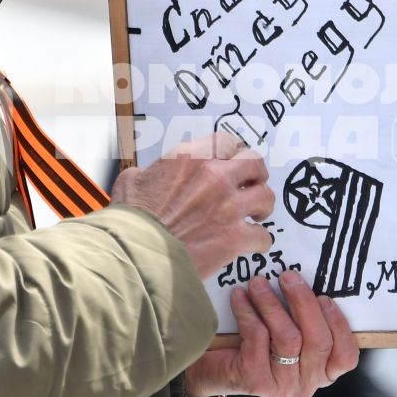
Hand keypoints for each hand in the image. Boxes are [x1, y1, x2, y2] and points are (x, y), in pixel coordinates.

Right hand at [113, 132, 273, 278]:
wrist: (134, 253)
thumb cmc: (131, 221)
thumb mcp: (132, 180)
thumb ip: (151, 172)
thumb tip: (153, 176)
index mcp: (190, 157)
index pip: (226, 143)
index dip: (234, 154)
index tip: (235, 164)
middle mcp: (214, 175)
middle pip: (254, 163)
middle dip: (255, 175)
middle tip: (252, 186)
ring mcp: (228, 206)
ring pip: (265, 196)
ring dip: (262, 206)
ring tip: (256, 215)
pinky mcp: (234, 237)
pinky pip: (263, 235)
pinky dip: (260, 241)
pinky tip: (253, 243)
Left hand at [184, 270, 360, 396]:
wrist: (211, 367)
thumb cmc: (256, 343)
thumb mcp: (289, 332)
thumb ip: (305, 319)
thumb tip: (309, 281)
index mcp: (322, 374)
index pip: (345, 356)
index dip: (338, 325)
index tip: (324, 297)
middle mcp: (306, 385)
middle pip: (318, 341)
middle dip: (304, 302)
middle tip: (288, 276)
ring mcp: (282, 386)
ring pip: (288, 338)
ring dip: (272, 303)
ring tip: (258, 282)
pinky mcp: (256, 380)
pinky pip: (258, 337)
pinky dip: (248, 311)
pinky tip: (239, 296)